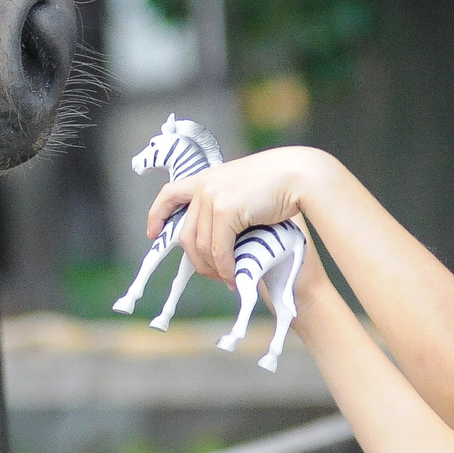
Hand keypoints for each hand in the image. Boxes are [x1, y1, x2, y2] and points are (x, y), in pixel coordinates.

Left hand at [146, 147, 332, 279]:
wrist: (300, 173)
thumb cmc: (280, 183)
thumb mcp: (244, 189)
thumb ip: (226, 206)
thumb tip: (218, 238)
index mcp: (205, 179)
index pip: (169, 194)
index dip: (157, 215)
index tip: (153, 234)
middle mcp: (203, 187)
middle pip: (186, 235)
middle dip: (198, 261)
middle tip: (215, 276)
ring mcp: (212, 197)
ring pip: (202, 246)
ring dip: (214, 268)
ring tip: (228, 279)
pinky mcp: (225, 210)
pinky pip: (219, 249)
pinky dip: (225, 267)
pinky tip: (234, 276)